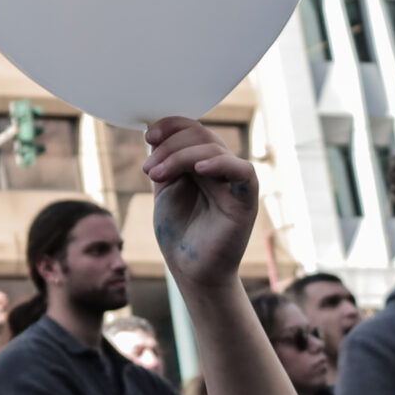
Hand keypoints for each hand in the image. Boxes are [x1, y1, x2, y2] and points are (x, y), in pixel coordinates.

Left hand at [144, 117, 256, 290]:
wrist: (191, 269)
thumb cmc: (179, 232)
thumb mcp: (165, 190)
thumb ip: (164, 163)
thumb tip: (154, 134)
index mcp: (202, 163)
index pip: (193, 129)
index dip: (172, 125)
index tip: (149, 136)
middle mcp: (221, 169)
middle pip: (201, 135)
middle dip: (170, 145)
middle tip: (148, 169)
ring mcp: (234, 183)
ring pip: (214, 149)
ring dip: (180, 156)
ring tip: (156, 175)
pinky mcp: (245, 201)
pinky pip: (242, 172)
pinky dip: (221, 164)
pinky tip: (198, 170)